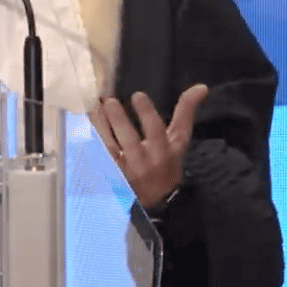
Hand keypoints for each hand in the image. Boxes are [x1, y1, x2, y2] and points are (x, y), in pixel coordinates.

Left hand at [92, 84, 207, 208]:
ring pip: (110, 147)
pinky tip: (85, 123)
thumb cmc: (166, 162)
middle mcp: (146, 162)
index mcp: (166, 151)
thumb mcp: (179, 140)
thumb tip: (201, 87)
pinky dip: (91, 139)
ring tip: (94, 108)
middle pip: (131, 140)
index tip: (138, 95)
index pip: (157, 131)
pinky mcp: (111, 177)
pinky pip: (98, 156)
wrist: (156, 200)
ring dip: (101, 126)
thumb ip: (186, 113)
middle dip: (119, 120)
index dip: (148, 114)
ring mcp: (127, 172)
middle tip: (109, 101)